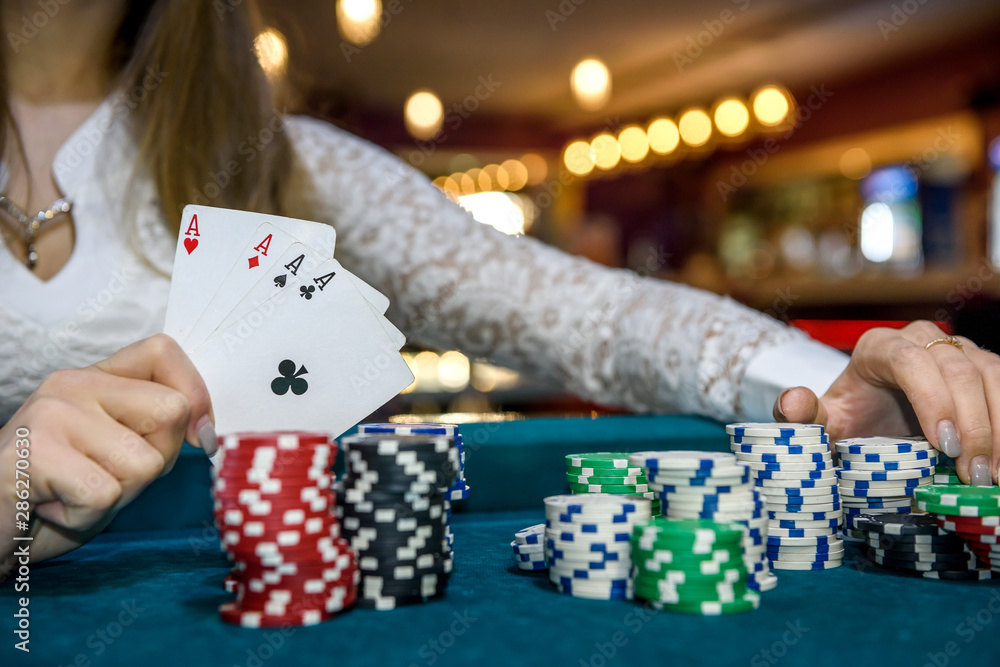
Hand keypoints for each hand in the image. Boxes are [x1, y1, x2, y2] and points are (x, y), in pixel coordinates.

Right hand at [0, 334, 213, 571]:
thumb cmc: (57, 496)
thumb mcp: (119, 457)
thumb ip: (159, 433)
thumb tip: (209, 434)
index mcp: (95, 379)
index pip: (163, 351)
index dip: (196, 394)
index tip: (197, 437)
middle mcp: (72, 385)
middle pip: (171, 411)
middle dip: (157, 460)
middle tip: (110, 477)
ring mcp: (51, 413)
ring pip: (144, 463)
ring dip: (118, 497)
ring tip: (73, 494)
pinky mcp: (34, 451)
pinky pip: (104, 494)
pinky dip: (85, 518)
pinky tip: (53, 508)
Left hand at [774, 321, 999, 485]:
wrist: (874, 414)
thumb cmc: (852, 417)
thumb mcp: (826, 422)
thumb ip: (805, 416)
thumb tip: (792, 403)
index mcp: (879, 347)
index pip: (910, 362)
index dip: (932, 400)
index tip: (944, 446)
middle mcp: (921, 338)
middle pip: (957, 370)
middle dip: (973, 425)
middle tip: (975, 474)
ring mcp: (957, 349)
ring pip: (990, 375)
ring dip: (999, 426)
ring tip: (995, 473)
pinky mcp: (982, 366)